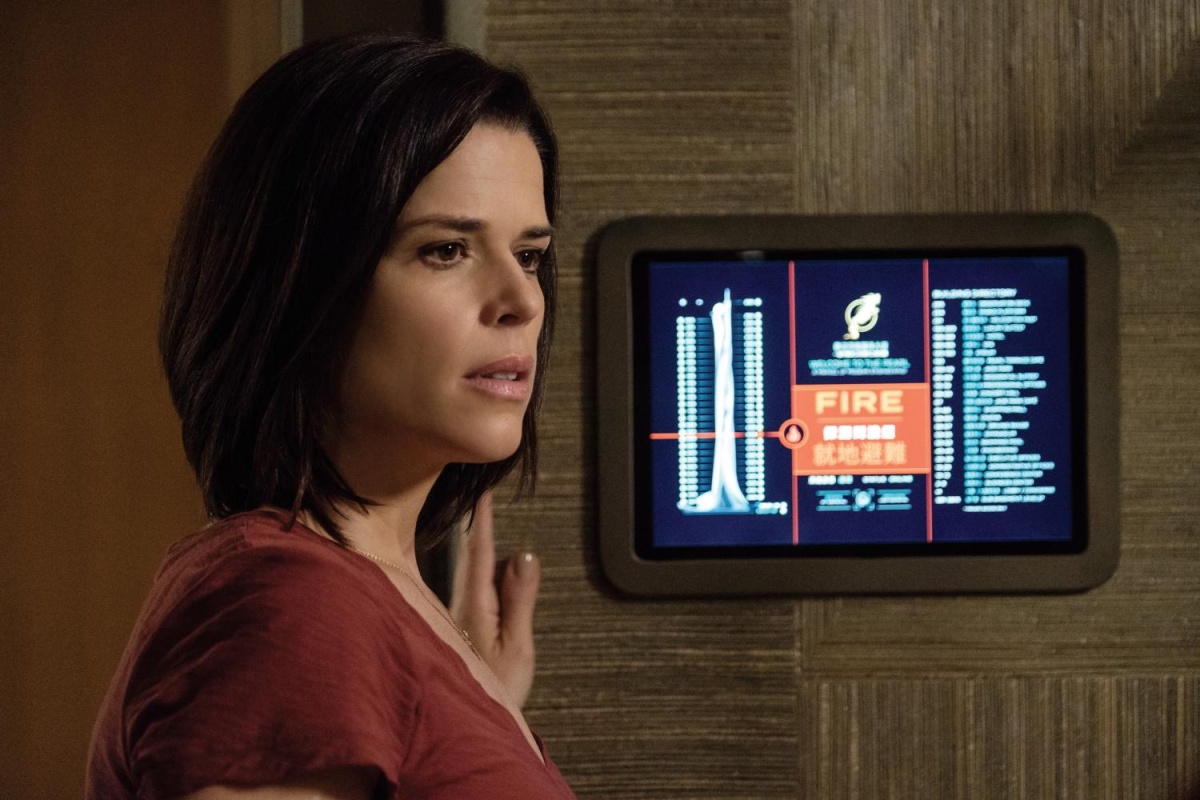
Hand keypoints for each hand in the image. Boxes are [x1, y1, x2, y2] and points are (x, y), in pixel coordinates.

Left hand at [449, 492, 539, 707]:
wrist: (465, 725)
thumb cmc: (496, 689)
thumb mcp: (516, 647)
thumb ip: (518, 601)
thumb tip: (523, 554)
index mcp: (474, 605)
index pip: (480, 553)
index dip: (482, 521)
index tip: (484, 491)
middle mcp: (459, 605)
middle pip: (469, 557)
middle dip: (474, 526)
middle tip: (479, 493)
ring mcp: (454, 618)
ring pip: (465, 573)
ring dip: (473, 546)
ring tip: (478, 520)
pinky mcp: (454, 630)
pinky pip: (467, 589)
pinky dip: (473, 569)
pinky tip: (476, 568)